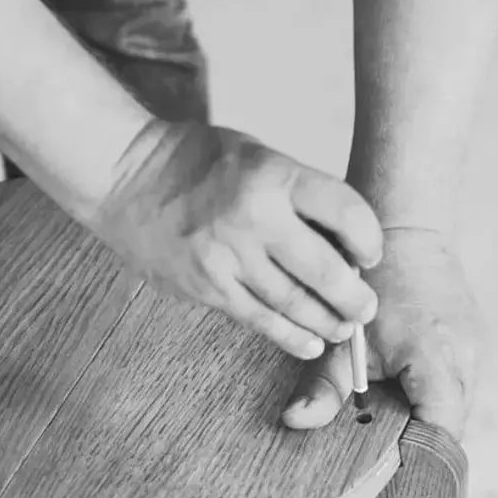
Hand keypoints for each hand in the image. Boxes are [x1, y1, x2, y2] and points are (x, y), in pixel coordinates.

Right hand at [90, 119, 383, 360]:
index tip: (372, 256)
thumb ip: (297, 194)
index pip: (344, 212)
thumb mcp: (257, 155)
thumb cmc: (197, 162)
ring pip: (293, 303)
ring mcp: (228, 258)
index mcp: (273, 176)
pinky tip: (310, 342)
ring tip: (343, 330)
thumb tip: (343, 245)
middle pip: (324, 271)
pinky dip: (289, 335)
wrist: (125, 178)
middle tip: (366, 311)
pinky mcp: (208, 287)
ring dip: (326, 323)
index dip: (368, 239)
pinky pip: (259, 319)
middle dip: (353, 298)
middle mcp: (253, 219)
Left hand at [281, 228, 481, 439]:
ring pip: (457, 410)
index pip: (440, 432)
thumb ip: (322, 387)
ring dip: (427, 419)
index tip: (386, 466)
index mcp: (437, 358)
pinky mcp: (474, 345)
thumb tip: (296, 422)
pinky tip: (405, 394)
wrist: (407, 231)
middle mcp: (467, 358)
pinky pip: (458, 388)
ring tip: (392, 419)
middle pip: (451, 427)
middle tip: (383, 449)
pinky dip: (433, 398)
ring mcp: (476, 351)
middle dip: (419, 442)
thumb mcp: (344, 340)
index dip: (415, 455)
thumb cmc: (374, 283)